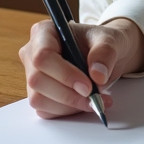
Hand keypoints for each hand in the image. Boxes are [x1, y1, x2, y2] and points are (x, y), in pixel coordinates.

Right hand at [19, 18, 143, 118]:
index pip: (43, 56)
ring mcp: (34, 75)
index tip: (88, 86)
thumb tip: (97, 76)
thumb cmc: (102, 42)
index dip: (64, 74)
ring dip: (69, 105)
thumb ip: (105, 53)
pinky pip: (46, 110)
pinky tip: (86, 104)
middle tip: (94, 97)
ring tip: (96, 101)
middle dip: (68, 94)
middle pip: (37, 80)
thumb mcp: (110, 40)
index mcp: (44, 32)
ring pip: (39, 99)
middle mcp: (33, 53)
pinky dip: (68, 111)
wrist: (105, 56)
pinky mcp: (40, 94)